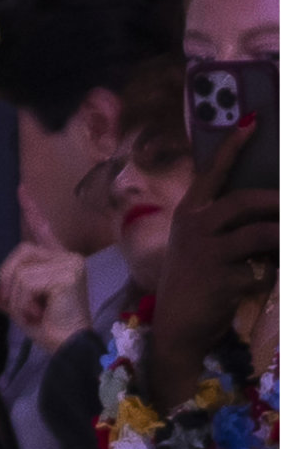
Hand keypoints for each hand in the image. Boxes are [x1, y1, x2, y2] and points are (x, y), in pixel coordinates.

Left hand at [0, 193, 90, 351]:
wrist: (69, 350)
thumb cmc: (50, 330)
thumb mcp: (21, 310)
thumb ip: (5, 296)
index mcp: (57, 261)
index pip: (41, 229)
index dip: (31, 209)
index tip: (20, 189)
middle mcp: (66, 257)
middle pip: (19, 251)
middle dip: (10, 279)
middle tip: (22, 307)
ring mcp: (69, 262)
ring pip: (20, 268)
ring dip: (17, 296)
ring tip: (34, 312)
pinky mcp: (67, 272)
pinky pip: (27, 280)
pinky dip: (24, 301)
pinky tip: (39, 313)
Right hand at [148, 121, 279, 411]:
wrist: (177, 327)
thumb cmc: (193, 281)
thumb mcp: (200, 245)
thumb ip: (226, 225)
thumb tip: (268, 208)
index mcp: (189, 213)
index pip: (212, 172)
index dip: (232, 146)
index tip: (253, 120)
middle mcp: (195, 227)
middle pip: (243, 201)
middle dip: (276, 200)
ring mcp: (207, 254)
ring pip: (260, 234)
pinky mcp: (222, 280)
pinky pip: (262, 269)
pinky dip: (272, 273)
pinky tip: (266, 277)